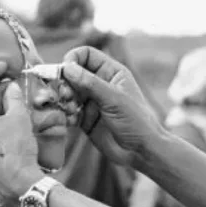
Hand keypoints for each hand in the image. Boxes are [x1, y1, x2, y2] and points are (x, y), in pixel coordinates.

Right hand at [61, 46, 163, 167]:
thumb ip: (90, 83)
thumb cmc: (136, 121)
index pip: (86, 55)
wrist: (141, 151)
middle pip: (72, 74)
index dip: (73, 59)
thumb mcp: (114, 99)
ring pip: (67, 92)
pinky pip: (67, 111)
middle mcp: (99, 84)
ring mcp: (91, 101)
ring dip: (64, 100)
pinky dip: (64, 114)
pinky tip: (70, 121)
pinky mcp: (84, 118)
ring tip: (71, 110)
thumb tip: (67, 68)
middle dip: (65, 83)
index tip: (64, 71)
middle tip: (64, 95)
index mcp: (111, 72)